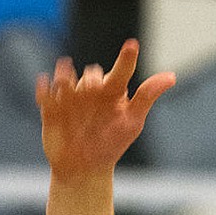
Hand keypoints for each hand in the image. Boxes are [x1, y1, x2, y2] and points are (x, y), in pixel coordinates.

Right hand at [36, 38, 174, 179]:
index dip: (127, 58)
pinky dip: (44, 89)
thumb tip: (171, 76)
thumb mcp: (132, 121)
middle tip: (95, 89)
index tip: (132, 45)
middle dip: (93, 79)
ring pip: (66, 79)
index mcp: (113, 92)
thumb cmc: (111, 144)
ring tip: (64, 78)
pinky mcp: (51, 109)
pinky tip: (45, 84)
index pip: (122, 71)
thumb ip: (147, 96)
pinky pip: (45, 95)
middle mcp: (91, 91)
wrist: (84, 169)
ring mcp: (70, 99)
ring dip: (65, 76)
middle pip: (92, 74)